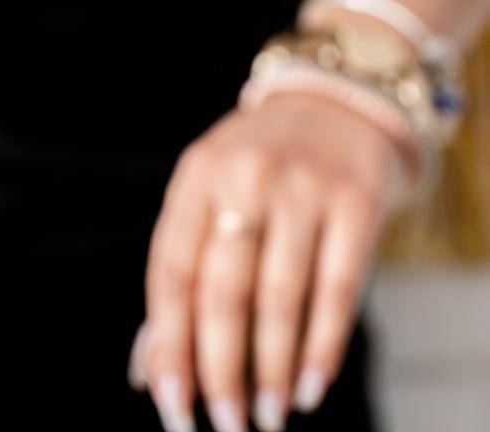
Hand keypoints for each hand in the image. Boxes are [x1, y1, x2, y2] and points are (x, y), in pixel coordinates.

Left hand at [128, 90, 409, 431]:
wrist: (337, 103)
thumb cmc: (258, 168)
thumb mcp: (209, 193)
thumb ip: (182, 270)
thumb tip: (147, 368)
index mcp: (197, 175)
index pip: (172, 269)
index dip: (169, 343)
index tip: (171, 405)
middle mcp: (246, 175)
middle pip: (223, 289)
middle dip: (220, 369)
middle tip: (225, 425)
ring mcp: (304, 186)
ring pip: (280, 297)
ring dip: (270, 369)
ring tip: (266, 416)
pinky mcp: (356, 202)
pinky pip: (339, 290)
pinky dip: (322, 348)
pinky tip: (309, 385)